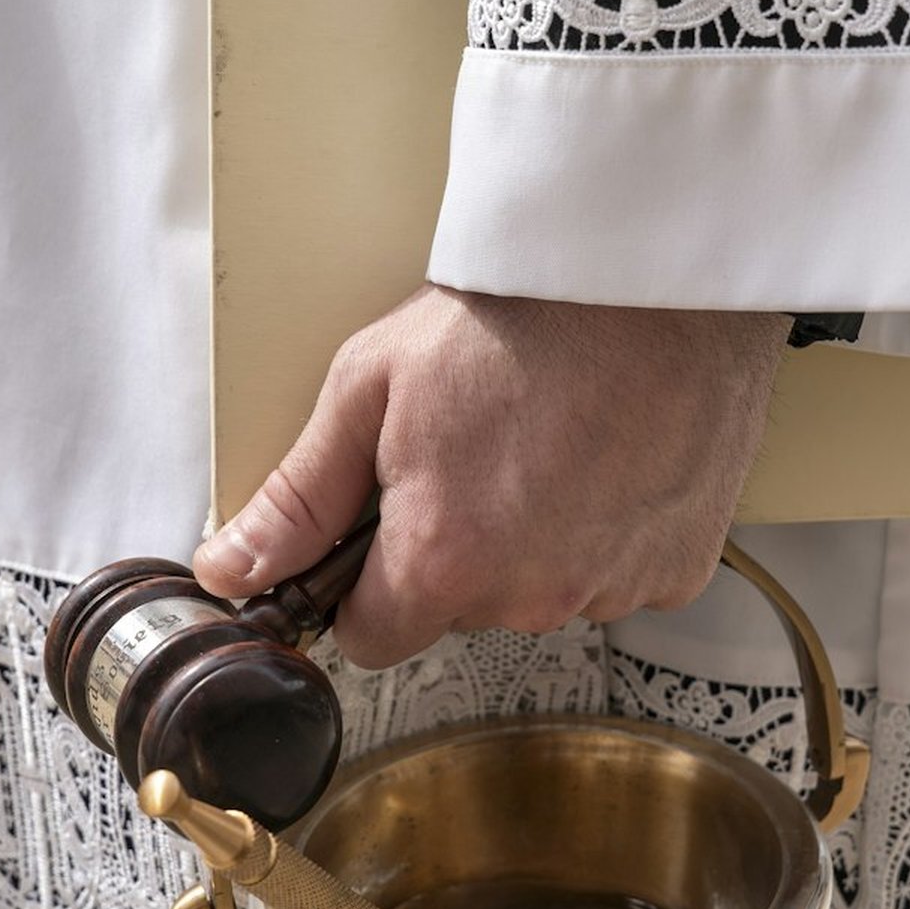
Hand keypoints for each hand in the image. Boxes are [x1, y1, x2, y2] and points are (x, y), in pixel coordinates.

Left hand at [193, 284, 789, 667]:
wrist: (645, 269)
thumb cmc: (516, 313)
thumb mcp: (370, 386)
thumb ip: (298, 498)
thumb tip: (231, 569)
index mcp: (443, 562)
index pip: (373, 638)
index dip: (366, 584)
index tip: (385, 527)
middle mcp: (532, 595)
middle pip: (462, 610)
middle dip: (456, 549)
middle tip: (476, 452)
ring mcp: (613, 585)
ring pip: (542, 592)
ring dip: (536, 542)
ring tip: (548, 443)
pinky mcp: (678, 566)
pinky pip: (620, 574)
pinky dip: (609, 531)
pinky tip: (605, 459)